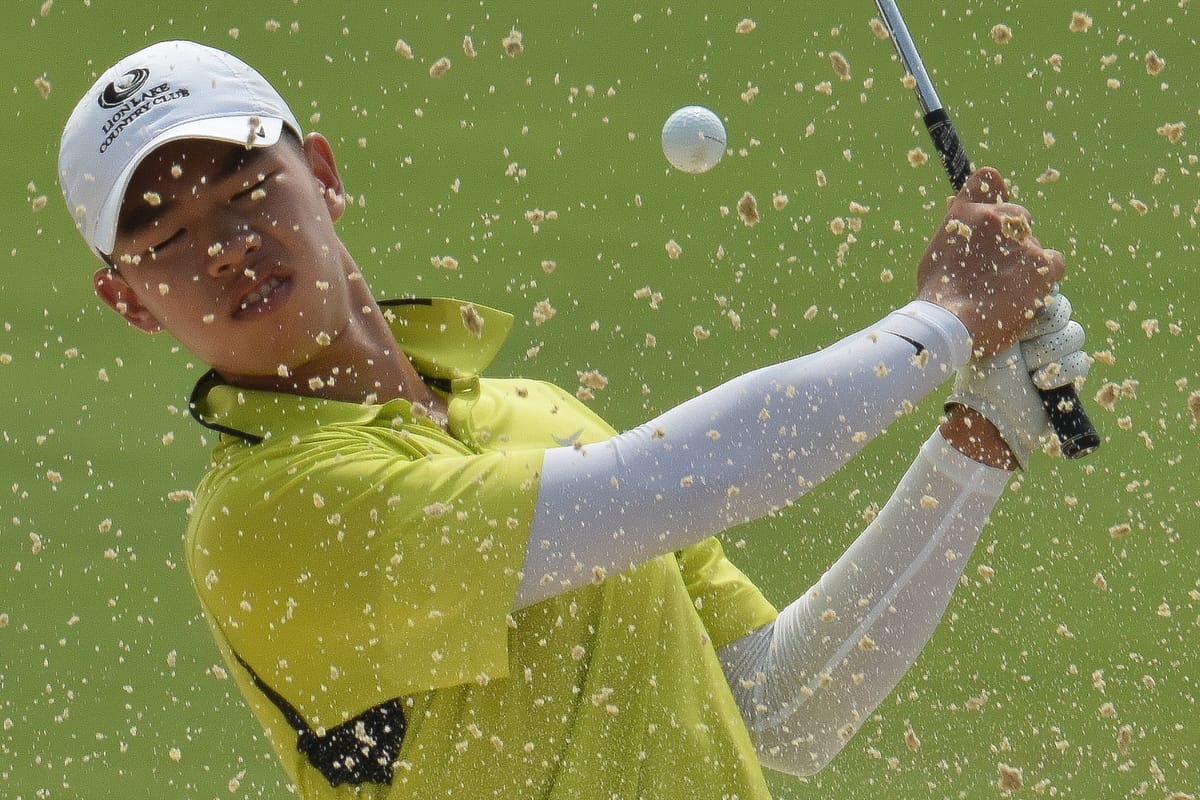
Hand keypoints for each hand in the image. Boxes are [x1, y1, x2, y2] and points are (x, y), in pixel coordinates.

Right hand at [916, 167, 1065, 355]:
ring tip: (1005, 289)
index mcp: (963, 212)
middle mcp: (994, 217)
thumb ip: (956, 236)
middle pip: (1017, 216)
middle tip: (996, 268)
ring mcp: (1021, 239)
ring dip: (1024, 261)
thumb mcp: (936, 255)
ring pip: (1032, 243)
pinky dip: (1044, 275)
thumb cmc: (935, 297)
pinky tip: (1027, 291)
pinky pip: (1053, 262)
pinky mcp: (1041, 262)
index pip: (988, 180)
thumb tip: (966, 236)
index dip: (995, 193)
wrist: (948, 322)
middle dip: (1011, 238)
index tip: (995, 207)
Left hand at [944, 292, 1089, 468]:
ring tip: (1026, 370)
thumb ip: (1011, 313)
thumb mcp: (992, 339)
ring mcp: (1057, 353)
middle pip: (1063, 312)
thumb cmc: (983, 377)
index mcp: (1019, 318)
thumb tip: (1029, 288)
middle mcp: (1040, 332)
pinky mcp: (1070, 374)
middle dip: (1041, 332)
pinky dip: (1060, 374)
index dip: (1039, 307)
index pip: (1046, 294)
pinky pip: (1081, 361)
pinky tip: (1039, 384)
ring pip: (1075, 335)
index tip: (1021, 324)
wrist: (992, 416)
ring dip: (1047, 354)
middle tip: (1020, 350)